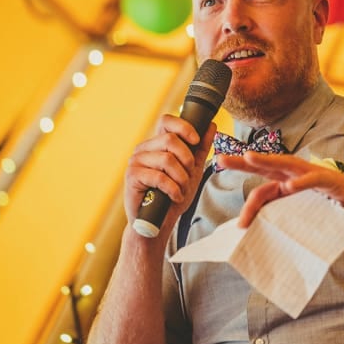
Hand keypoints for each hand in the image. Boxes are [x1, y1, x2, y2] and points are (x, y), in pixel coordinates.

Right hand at [123, 114, 215, 232]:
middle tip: (189, 175)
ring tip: (181, 189)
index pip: (166, 121)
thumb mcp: (193, 170)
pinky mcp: (132, 176)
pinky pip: (158, 176)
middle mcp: (144, 148)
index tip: (195, 140)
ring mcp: (136, 161)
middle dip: (187, 159)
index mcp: (157, 143)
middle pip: (170, 140)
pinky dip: (173, 188)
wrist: (158, 222)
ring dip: (181, 177)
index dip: (183, 127)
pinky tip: (175, 196)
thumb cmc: (173, 195)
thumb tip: (211, 125)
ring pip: (166, 159)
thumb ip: (201, 148)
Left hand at [216, 152, 343, 227]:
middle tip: (221, 160)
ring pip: (287, 165)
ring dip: (267, 161)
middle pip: (268, 166)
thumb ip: (286, 216)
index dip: (246, 192)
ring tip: (249, 158)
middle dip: (244, 161)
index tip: (232, 207)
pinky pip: (313, 179)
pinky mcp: (331, 181)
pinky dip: (301, 182)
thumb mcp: (306, 214)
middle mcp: (299, 175)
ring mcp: (315, 175)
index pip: (263, 183)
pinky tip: (289, 186)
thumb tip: (262, 232)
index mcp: (291, 183)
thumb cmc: (337, 209)